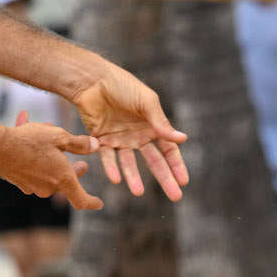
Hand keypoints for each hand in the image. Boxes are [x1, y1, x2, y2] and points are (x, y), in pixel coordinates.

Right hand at [0, 117, 102, 212]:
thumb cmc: (30, 141)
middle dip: (72, 169)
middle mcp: (47, 188)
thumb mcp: (59, 136)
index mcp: (62, 180)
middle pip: (64, 182)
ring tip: (44, 128)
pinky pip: (32, 168)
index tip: (99, 203)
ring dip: (49, 155)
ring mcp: (32, 186)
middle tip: (79, 161)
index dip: (92, 202)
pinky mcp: (18, 181)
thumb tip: (95, 146)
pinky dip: (33, 155)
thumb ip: (79, 143)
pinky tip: (24, 128)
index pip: (81, 200)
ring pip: (47, 171)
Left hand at [70, 63, 189, 201]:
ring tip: (138, 192)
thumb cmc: (122, 86)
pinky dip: (111, 168)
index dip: (177, 165)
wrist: (92, 80)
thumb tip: (182, 139)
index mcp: (152, 125)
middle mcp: (138, 135)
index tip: (184, 181)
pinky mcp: (101, 140)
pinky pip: (108, 158)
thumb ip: (160, 122)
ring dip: (133, 177)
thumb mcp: (146, 101)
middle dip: (164, 178)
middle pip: (154, 161)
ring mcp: (120, 139)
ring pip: (129, 163)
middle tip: (175, 196)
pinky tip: (116, 179)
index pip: (168, 149)